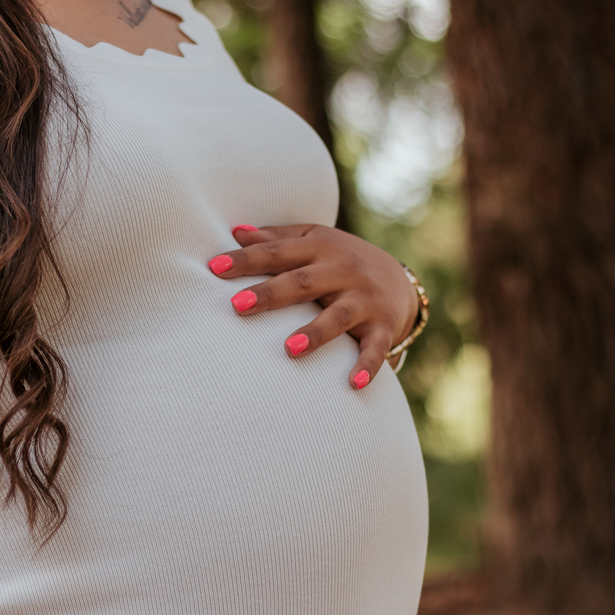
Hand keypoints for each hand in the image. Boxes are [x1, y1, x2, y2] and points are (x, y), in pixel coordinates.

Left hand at [208, 224, 419, 387]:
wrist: (400, 278)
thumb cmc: (340, 260)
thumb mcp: (314, 241)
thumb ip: (276, 239)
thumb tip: (236, 231)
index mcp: (320, 248)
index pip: (277, 253)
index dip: (246, 260)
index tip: (214, 268)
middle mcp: (342, 271)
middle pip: (303, 282)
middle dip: (271, 294)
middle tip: (238, 306)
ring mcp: (364, 300)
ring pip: (338, 316)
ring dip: (315, 333)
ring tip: (289, 350)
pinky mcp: (382, 326)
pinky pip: (375, 347)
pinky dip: (368, 365)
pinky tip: (354, 383)